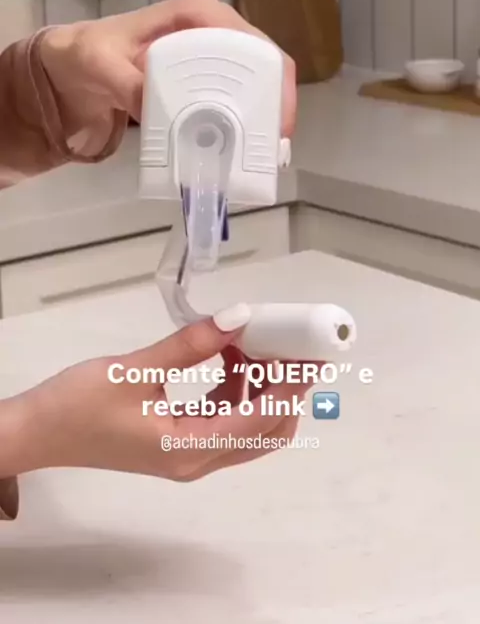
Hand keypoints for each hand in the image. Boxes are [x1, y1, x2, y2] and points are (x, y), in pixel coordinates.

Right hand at [0, 307, 306, 480]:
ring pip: (248, 425)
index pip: (261, 421)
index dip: (290, 387)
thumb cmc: (79, 405)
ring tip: (255, 340)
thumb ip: (190, 345)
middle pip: (266, 431)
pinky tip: (229, 355)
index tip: (309, 354)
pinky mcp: (179, 443)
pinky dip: (236, 389)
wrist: (39, 431)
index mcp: (190, 449)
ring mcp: (189, 454)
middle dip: (285, 389)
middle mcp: (198, 459)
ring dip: (259, 386)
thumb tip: (238, 318)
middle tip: (291, 346)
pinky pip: (224, 419)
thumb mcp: (135, 371)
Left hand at [40, 0, 296, 142]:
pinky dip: (247, 120)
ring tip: (266, 151)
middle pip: (263, 62)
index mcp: (196, 13)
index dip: (270, 77)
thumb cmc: (91, 54)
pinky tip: (248, 146)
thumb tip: (156, 108)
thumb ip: (126, 84)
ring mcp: (217, 52)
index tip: (274, 118)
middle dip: (275, 102)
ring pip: (258, 80)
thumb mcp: (100, 65)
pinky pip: (241, 95)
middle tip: (273, 144)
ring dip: (265, 115)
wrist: (76, 66)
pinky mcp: (212, 77)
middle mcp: (215, 26)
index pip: (247, 40)